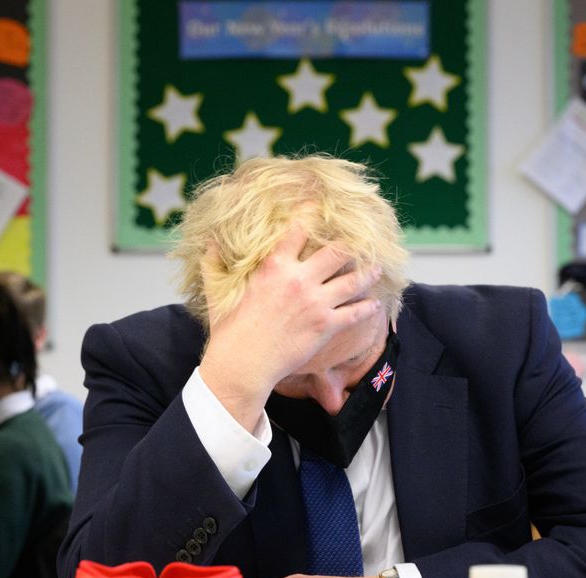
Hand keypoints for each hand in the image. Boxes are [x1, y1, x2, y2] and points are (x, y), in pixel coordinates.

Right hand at [200, 227, 381, 431]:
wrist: (244, 363)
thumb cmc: (229, 329)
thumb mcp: (217, 292)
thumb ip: (213, 265)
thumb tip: (208, 244)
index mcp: (274, 266)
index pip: (298, 230)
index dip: (312, 215)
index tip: (322, 207)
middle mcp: (299, 279)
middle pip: (336, 252)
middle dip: (352, 246)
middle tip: (361, 243)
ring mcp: (315, 302)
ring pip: (352, 279)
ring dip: (368, 272)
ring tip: (377, 268)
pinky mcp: (325, 325)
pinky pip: (355, 313)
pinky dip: (368, 308)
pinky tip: (375, 305)